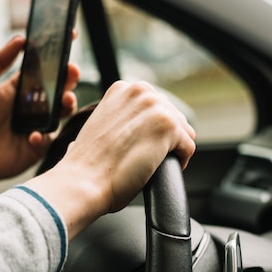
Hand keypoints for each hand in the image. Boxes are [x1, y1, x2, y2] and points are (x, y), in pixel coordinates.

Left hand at [0, 37, 78, 221]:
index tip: (70, 37)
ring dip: (68, 104)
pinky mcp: (40, 146)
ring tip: (66, 100)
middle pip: (60, 87)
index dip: (59, 55)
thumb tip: (21, 38)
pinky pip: (49, 139)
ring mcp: (40, 125)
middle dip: (70, 77)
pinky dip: (42, 136)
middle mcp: (36, 105)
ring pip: (63, 112)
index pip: (46, 68)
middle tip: (72, 71)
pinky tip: (32, 135)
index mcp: (23, 88)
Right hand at [25, 81, 195, 238]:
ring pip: (183, 131)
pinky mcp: (168, 126)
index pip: (156, 106)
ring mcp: (155, 106)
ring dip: (172, 150)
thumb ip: (120, 118)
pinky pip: (188, 147)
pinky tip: (157, 169)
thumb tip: (133, 127)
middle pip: (173, 117)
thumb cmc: (88, 164)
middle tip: (145, 158)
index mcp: (122, 89)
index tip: (139, 145)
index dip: (152, 131)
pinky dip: (180, 162)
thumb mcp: (101, 126)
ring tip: (151, 164)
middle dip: (165, 139)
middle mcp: (140, 91)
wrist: (83, 182)